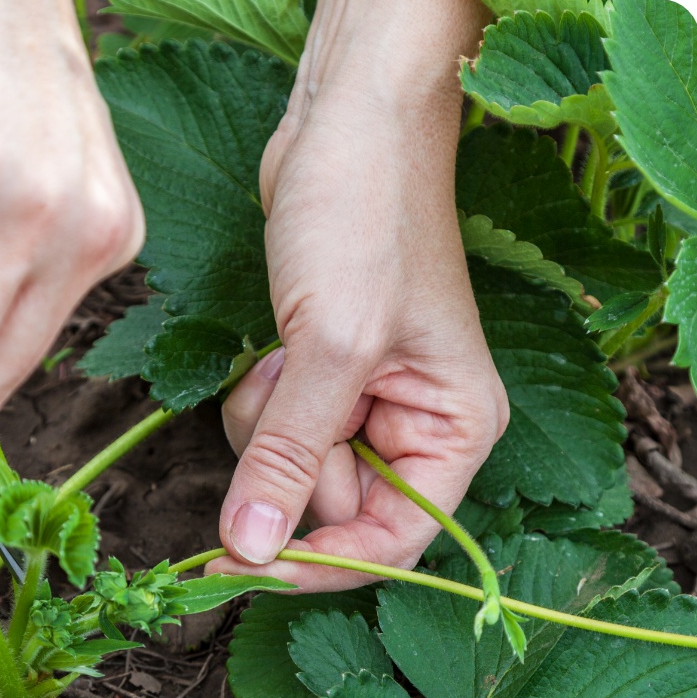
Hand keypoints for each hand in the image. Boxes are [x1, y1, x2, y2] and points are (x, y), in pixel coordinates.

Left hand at [209, 0, 506, 590]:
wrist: (344, 128)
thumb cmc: (365, 222)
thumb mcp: (330, 351)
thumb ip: (289, 459)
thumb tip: (249, 553)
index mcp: (453, 433)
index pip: (392, 543)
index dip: (318, 565)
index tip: (244, 569)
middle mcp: (414, 430)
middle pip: (331, 509)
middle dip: (286, 464)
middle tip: (279, 395)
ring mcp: (364, 406)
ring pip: (290, 471)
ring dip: (264, 429)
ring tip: (277, 360)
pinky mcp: (320, 381)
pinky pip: (273, 431)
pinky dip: (257, 402)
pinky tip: (268, 350)